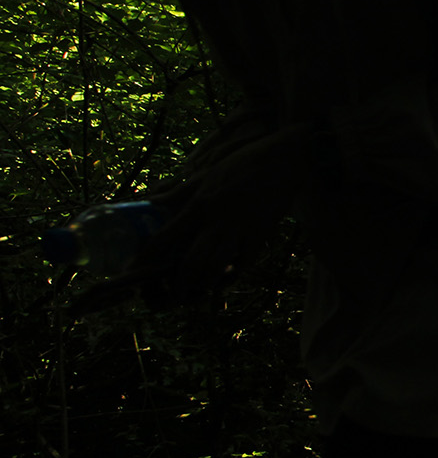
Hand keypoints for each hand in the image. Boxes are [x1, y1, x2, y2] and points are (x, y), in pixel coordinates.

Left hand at [96, 124, 310, 308]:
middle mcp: (217, 221)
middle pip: (192, 262)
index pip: (166, 237)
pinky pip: (245, 262)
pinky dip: (233, 274)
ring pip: (217, 267)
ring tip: (196, 291)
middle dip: (180, 284)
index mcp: (199, 205)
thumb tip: (149, 201)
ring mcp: (241, 230)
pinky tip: (224, 278)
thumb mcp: (204, 175)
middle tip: (171, 295)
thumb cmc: (242, 165)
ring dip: (204, 284)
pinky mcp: (261, 235)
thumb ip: (178, 192)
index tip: (133, 270)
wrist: (284, 162)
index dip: (147, 257)